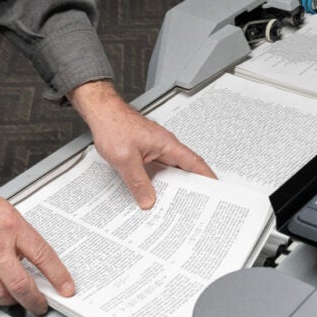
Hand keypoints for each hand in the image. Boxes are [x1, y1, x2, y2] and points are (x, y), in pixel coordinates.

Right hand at [0, 167, 74, 314]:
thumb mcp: (2, 208)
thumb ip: (16, 232)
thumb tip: (27, 252)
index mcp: (11, 226)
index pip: (43, 256)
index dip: (58, 276)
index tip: (66, 287)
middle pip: (22, 285)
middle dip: (35, 300)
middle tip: (41, 305)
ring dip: (12, 301)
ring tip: (19, 301)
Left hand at [68, 80, 215, 208]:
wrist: (101, 112)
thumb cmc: (113, 126)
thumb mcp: (125, 159)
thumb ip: (138, 182)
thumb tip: (148, 200)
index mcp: (167, 144)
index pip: (193, 162)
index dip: (206, 176)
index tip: (215, 189)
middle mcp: (164, 145)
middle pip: (183, 168)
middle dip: (191, 186)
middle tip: (195, 203)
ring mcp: (155, 148)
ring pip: (169, 170)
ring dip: (172, 184)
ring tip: (174, 203)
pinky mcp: (145, 150)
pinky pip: (157, 168)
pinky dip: (159, 181)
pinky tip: (154, 191)